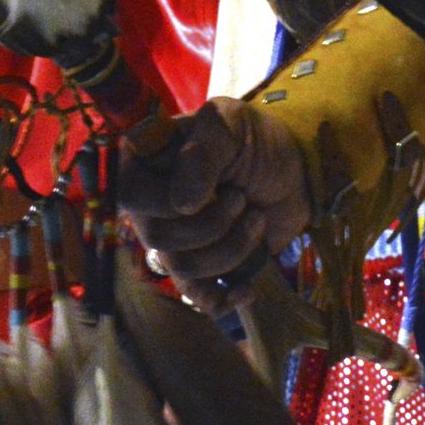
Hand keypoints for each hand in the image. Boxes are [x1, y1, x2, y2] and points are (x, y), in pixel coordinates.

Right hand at [115, 97, 308, 311]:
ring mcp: (175, 239)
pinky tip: (247, 288)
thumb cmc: (254, 140)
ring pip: (182, 268)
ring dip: (231, 247)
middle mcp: (152, 206)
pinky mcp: (203, 266)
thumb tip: (181, 206)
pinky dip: (223, 298)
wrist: (295, 171)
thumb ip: (203, 154)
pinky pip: (196, 296)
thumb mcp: (230, 126)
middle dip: (213, 224)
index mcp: (147, 164)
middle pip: (158, 238)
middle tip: (241, 198)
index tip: (211, 190)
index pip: (129, 195)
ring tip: (255, 218)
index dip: (167, 203)